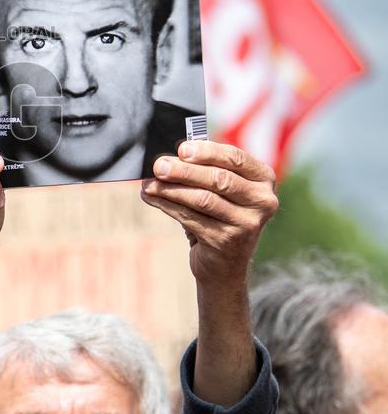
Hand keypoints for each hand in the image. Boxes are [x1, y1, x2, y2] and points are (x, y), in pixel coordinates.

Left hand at [140, 140, 277, 288]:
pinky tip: (151, 198)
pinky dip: (166, 205)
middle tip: (158, 166)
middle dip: (184, 171)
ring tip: (149, 183)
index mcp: (263, 180)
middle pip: (218, 179)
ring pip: (202, 199)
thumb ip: (204, 169)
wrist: (225, 264)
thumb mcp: (221, 190)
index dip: (207, 151)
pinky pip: (190, 217)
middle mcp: (263, 201)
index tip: (181, 149)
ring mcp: (247, 223)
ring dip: (170, 189)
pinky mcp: (226, 241)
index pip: (235, 158)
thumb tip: (168, 157)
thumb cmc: (219, 215)